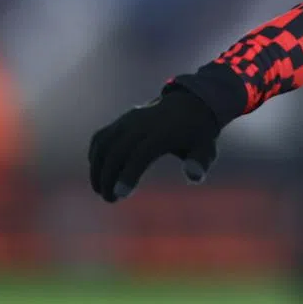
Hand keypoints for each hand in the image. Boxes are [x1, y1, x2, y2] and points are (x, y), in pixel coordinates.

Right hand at [88, 90, 219, 201]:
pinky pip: (101, 137)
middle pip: (117, 151)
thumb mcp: (206, 147)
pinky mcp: (121, 120)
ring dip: (97, 168)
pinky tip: (98, 174)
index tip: (120, 195)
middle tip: (110, 199)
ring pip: (104, 143)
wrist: (190, 104)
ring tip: (100, 190)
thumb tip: (193, 176)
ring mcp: (129, 120)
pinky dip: (96, 155)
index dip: (128, 175)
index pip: (140, 154)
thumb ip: (200, 162)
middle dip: (108, 177)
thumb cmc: (198, 134)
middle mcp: (142, 124)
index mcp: (163, 132)